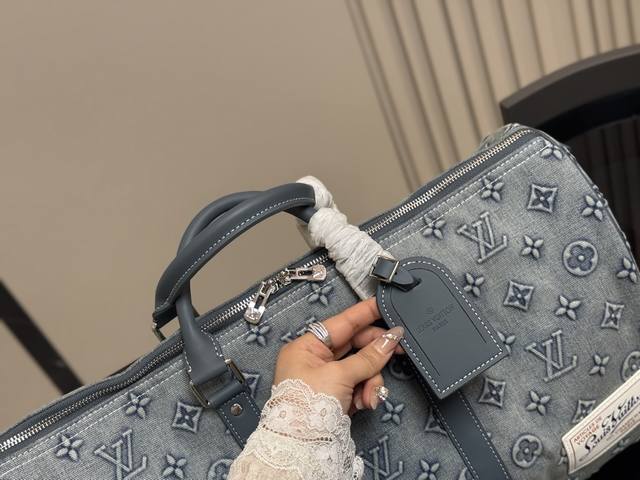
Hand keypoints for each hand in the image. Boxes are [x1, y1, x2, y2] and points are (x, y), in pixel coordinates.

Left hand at [273, 297, 403, 413]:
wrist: (300, 445)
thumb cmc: (307, 406)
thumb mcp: (340, 376)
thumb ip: (368, 357)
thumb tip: (390, 339)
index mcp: (306, 347)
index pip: (341, 322)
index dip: (364, 313)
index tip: (383, 304)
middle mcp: (314, 360)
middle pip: (354, 346)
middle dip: (373, 357)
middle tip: (396, 351)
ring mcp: (324, 378)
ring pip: (360, 368)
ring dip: (370, 381)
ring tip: (369, 396)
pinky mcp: (334, 396)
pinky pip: (357, 385)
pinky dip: (364, 393)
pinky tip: (364, 403)